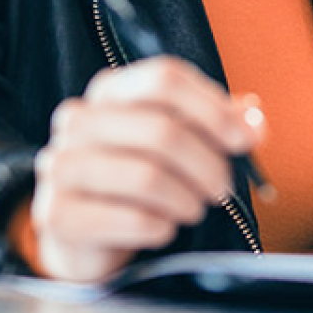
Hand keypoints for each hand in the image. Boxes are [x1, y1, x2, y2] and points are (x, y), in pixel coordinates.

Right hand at [21, 57, 263, 282]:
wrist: (84, 235)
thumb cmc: (138, 176)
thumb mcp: (178, 139)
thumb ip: (218, 123)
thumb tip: (255, 122)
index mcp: (109, 89)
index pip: (165, 78)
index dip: (213, 108)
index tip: (244, 140)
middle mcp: (78, 119)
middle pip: (162, 130)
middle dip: (208, 164)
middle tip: (223, 189)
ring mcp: (60, 164)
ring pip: (147, 176)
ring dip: (186, 199)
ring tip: (193, 209)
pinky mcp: (57, 213)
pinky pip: (128, 218)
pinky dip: (159, 227)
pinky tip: (162, 228)